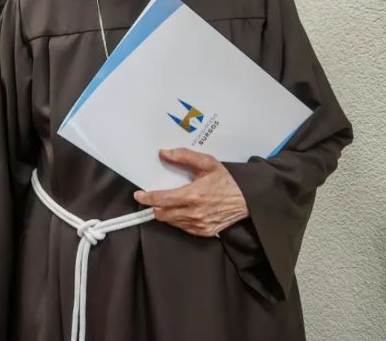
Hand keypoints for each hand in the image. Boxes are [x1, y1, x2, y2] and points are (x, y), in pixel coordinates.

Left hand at [134, 148, 248, 237]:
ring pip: (171, 222)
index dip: (146, 198)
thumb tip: (164, 153)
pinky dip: (179, 220)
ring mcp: (199, 225)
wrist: (247, 199)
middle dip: (155, 206)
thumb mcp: (207, 163)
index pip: (161, 199)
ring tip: (170, 203)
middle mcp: (195, 212)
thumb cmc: (227, 181)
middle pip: (162, 214)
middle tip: (154, 198)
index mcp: (193, 195)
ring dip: (167, 213)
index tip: (139, 195)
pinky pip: (183, 228)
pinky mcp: (204, 232)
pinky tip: (184, 210)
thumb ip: (184, 157)